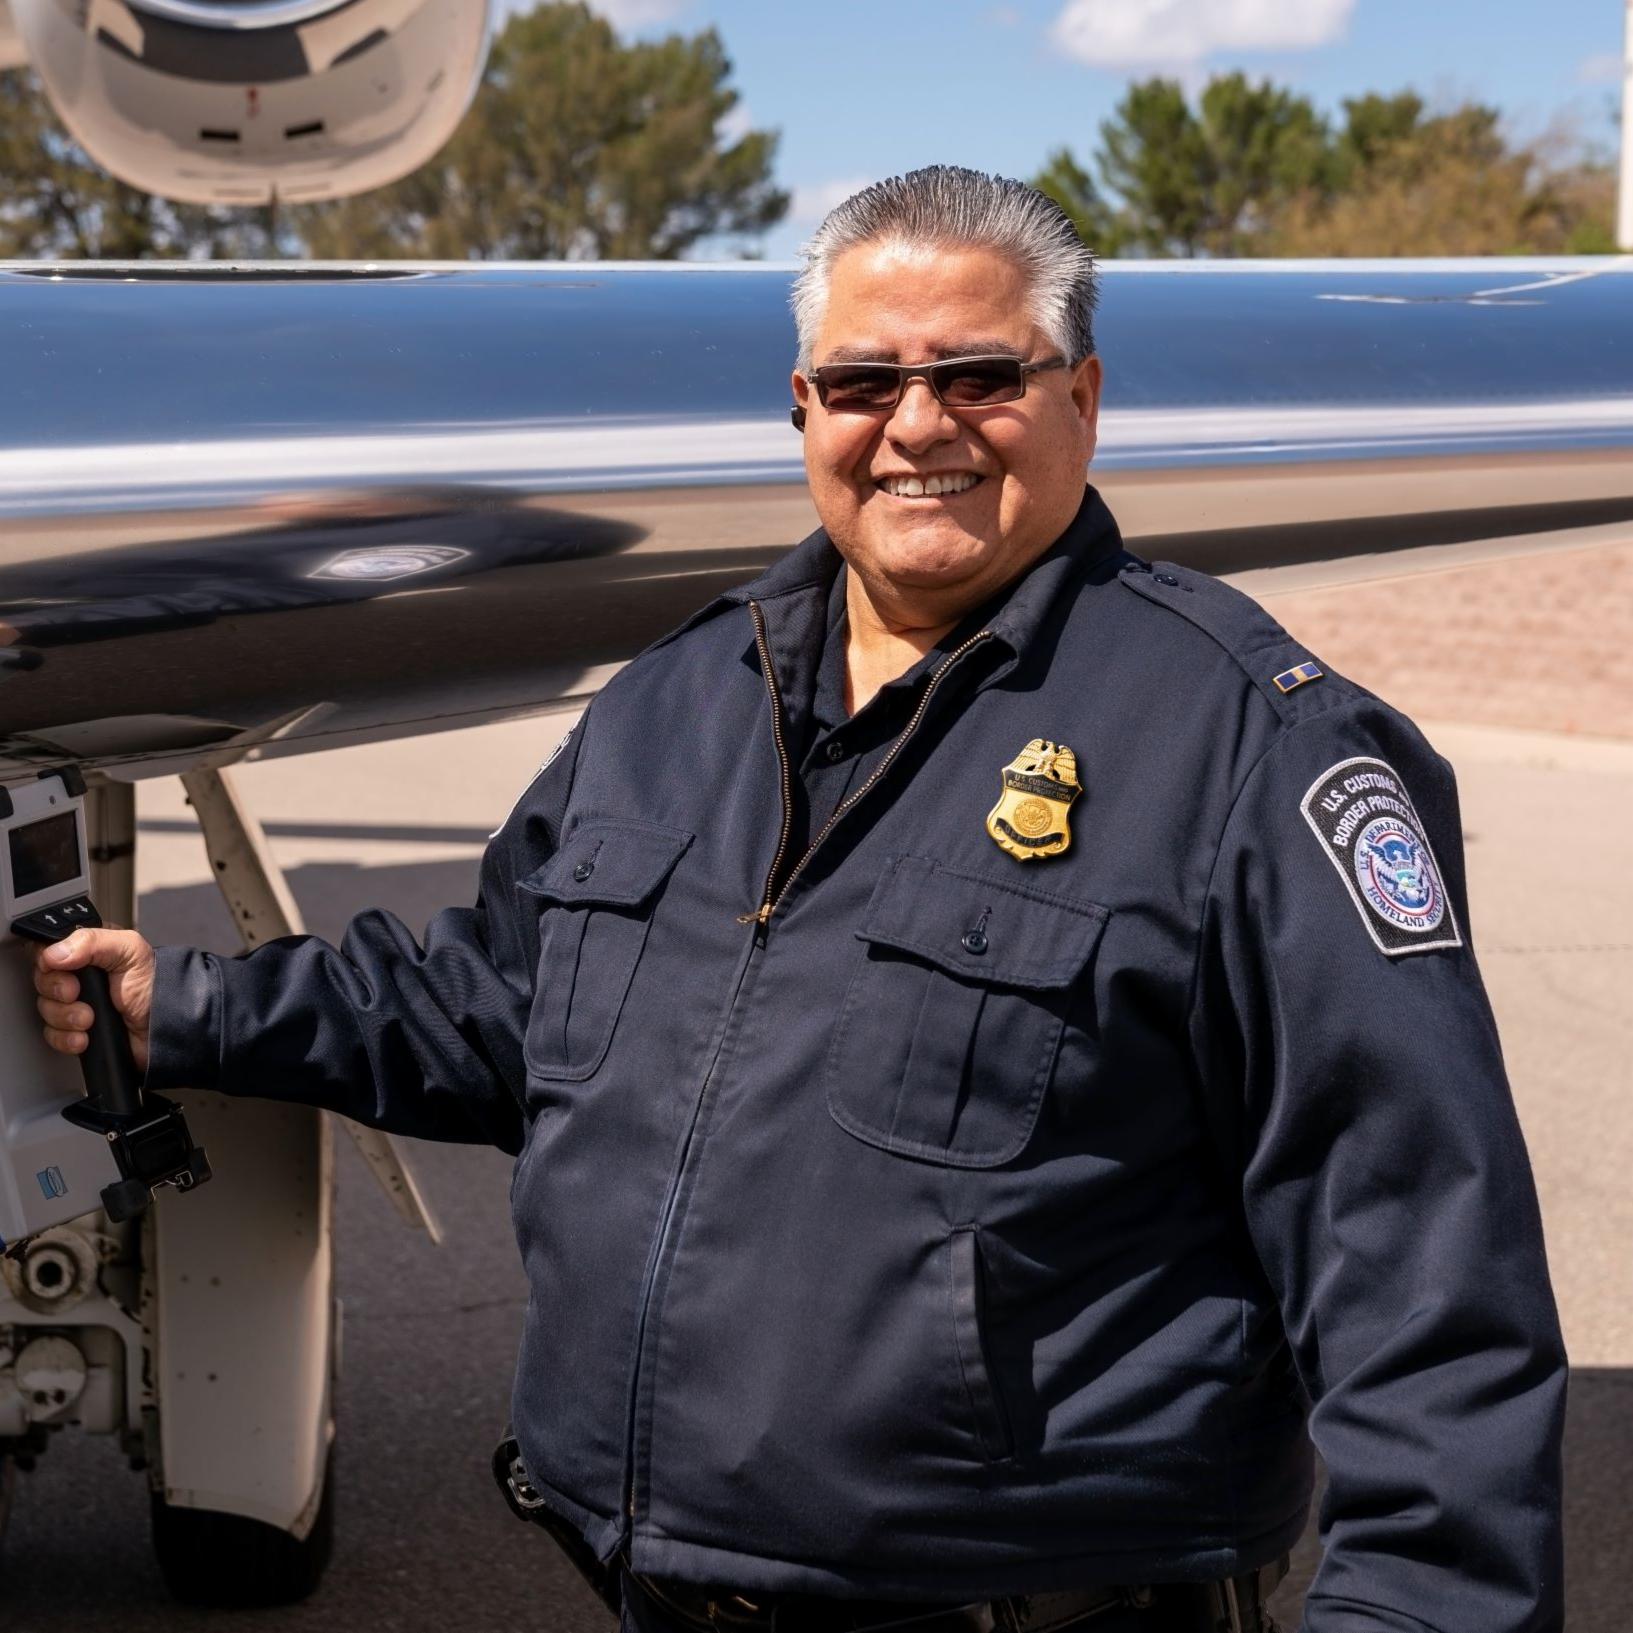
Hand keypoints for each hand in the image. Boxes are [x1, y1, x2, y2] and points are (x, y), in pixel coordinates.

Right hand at [33, 927, 155, 1071]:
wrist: (168, 1028)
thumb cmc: (157, 986)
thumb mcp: (130, 951)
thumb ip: (92, 942)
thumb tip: (54, 953)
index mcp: (89, 951)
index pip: (48, 950)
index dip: (48, 961)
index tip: (63, 969)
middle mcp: (79, 976)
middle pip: (42, 982)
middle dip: (58, 991)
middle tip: (78, 994)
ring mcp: (77, 1004)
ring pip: (46, 1010)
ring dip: (66, 1017)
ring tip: (90, 1018)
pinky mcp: (77, 1030)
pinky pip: (53, 1036)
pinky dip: (66, 1038)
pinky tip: (85, 1036)